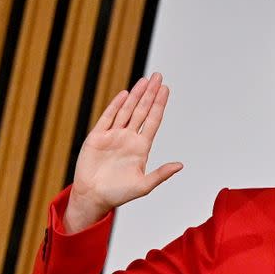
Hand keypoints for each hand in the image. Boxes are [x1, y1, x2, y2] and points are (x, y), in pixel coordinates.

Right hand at [64, 72, 182, 232]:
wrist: (94, 197)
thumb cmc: (119, 193)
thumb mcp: (144, 185)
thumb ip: (161, 174)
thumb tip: (180, 165)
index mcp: (141, 147)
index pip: (153, 121)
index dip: (159, 105)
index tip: (166, 90)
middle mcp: (128, 138)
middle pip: (142, 111)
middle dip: (150, 94)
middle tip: (158, 76)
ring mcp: (113, 136)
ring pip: (126, 110)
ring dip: (135, 95)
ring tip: (144, 80)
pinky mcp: (97, 137)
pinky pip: (108, 117)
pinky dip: (116, 106)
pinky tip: (125, 94)